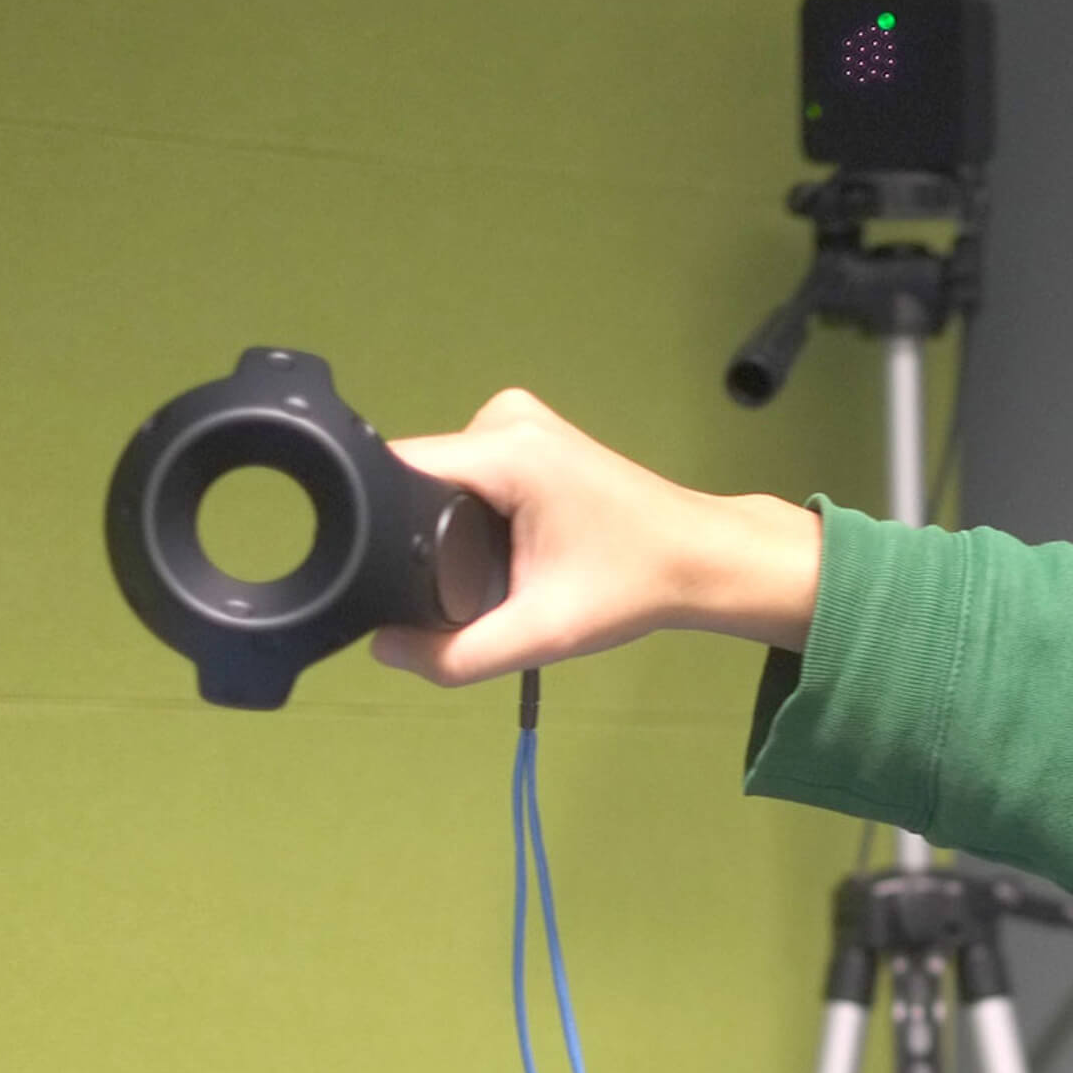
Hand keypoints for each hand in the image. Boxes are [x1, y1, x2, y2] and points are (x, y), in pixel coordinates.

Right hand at [368, 389, 822, 683]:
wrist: (699, 558)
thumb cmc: (631, 588)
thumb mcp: (542, 633)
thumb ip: (457, 655)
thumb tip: (383, 650)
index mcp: (505, 447)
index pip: (399, 469)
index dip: (373, 519)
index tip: (375, 570)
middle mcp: (503, 417)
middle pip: (417, 475)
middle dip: (413, 531)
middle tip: (443, 586)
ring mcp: (516, 419)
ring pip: (441, 477)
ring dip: (440, 523)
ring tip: (477, 570)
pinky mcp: (527, 434)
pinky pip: (468, 471)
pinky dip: (469, 508)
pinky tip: (492, 546)